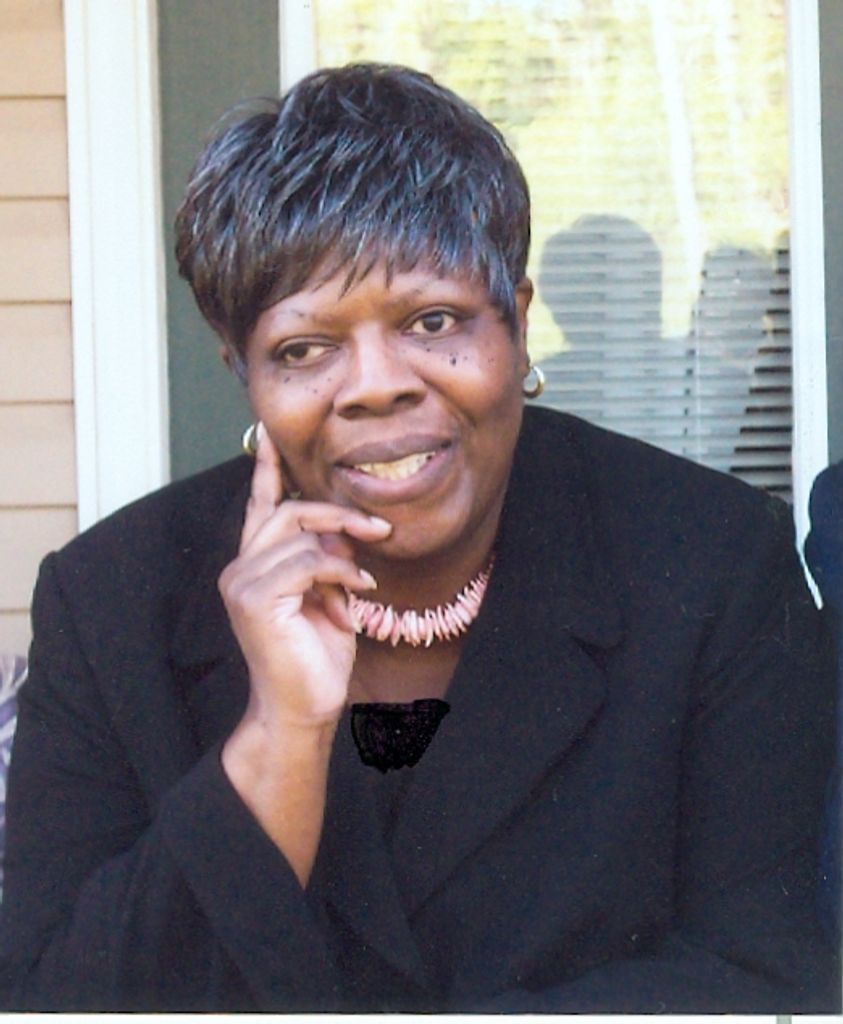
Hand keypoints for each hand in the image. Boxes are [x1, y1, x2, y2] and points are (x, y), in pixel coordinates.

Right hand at [219, 425, 391, 728]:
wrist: (304, 707)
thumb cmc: (316, 657)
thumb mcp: (329, 596)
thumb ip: (326, 558)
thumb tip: (344, 530)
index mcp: (255, 564)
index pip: (261, 506)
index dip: (267, 470)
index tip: (267, 435)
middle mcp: (240, 567)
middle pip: (289, 511)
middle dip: (337, 514)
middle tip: (378, 529)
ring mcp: (242, 582)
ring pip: (300, 535)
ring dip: (344, 554)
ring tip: (362, 585)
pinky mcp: (254, 598)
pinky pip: (307, 561)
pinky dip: (340, 573)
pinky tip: (357, 593)